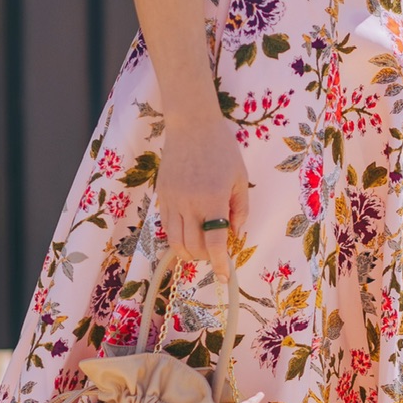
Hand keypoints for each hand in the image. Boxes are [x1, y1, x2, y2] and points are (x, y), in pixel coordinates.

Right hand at [157, 112, 248, 281]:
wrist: (191, 125)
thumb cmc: (221, 149)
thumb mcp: (240, 178)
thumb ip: (240, 208)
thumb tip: (234, 232)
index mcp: (212, 200)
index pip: (214, 243)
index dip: (219, 264)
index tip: (224, 277)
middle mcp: (189, 204)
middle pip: (193, 247)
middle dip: (205, 258)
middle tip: (216, 254)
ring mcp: (172, 201)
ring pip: (175, 242)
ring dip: (189, 252)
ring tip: (200, 249)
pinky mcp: (162, 197)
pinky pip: (166, 227)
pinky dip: (177, 237)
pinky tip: (187, 234)